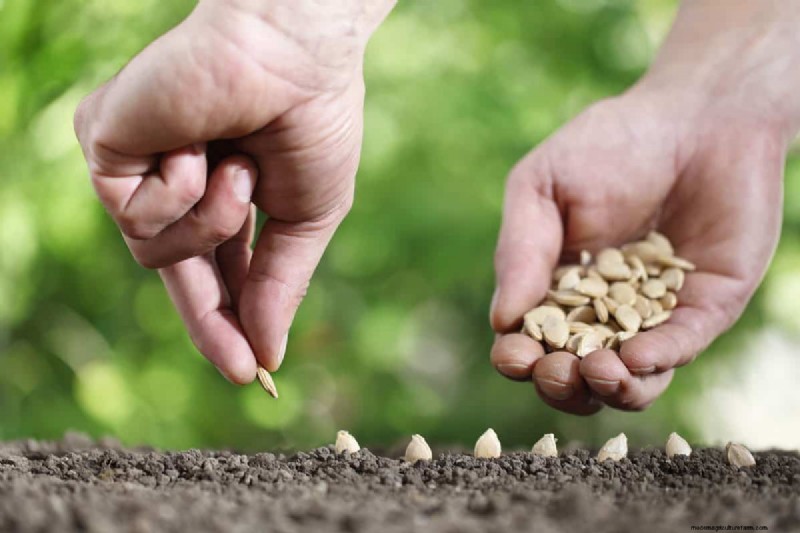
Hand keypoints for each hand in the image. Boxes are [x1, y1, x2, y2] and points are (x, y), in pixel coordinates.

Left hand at [74, 0, 394, 382]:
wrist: (295, 57)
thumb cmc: (313, 123)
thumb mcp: (308, 217)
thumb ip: (280, 285)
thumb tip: (269, 356)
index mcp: (224, 196)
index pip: (219, 270)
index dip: (234, 319)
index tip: (252, 369)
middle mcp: (173, 183)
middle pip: (176, 275)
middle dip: (210, 319)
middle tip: (239, 367)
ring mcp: (138, 167)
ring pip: (153, 253)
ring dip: (211, 221)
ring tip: (237, 168)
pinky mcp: (102, 143)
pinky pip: (128, 214)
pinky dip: (176, 189)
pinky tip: (197, 145)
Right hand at [489, 0, 799, 414]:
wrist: (696, 114)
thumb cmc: (609, 144)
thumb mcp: (542, 187)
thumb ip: (520, 249)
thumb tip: (501, 320)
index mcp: (556, 287)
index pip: (532, 340)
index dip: (518, 357)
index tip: (513, 356)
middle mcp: (604, 312)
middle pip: (575, 375)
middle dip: (559, 384)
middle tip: (554, 369)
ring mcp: (655, 315)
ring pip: (629, 380)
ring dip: (608, 389)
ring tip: (599, 372)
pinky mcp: (704, 308)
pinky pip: (679, 348)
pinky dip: (656, 361)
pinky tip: (635, 358)